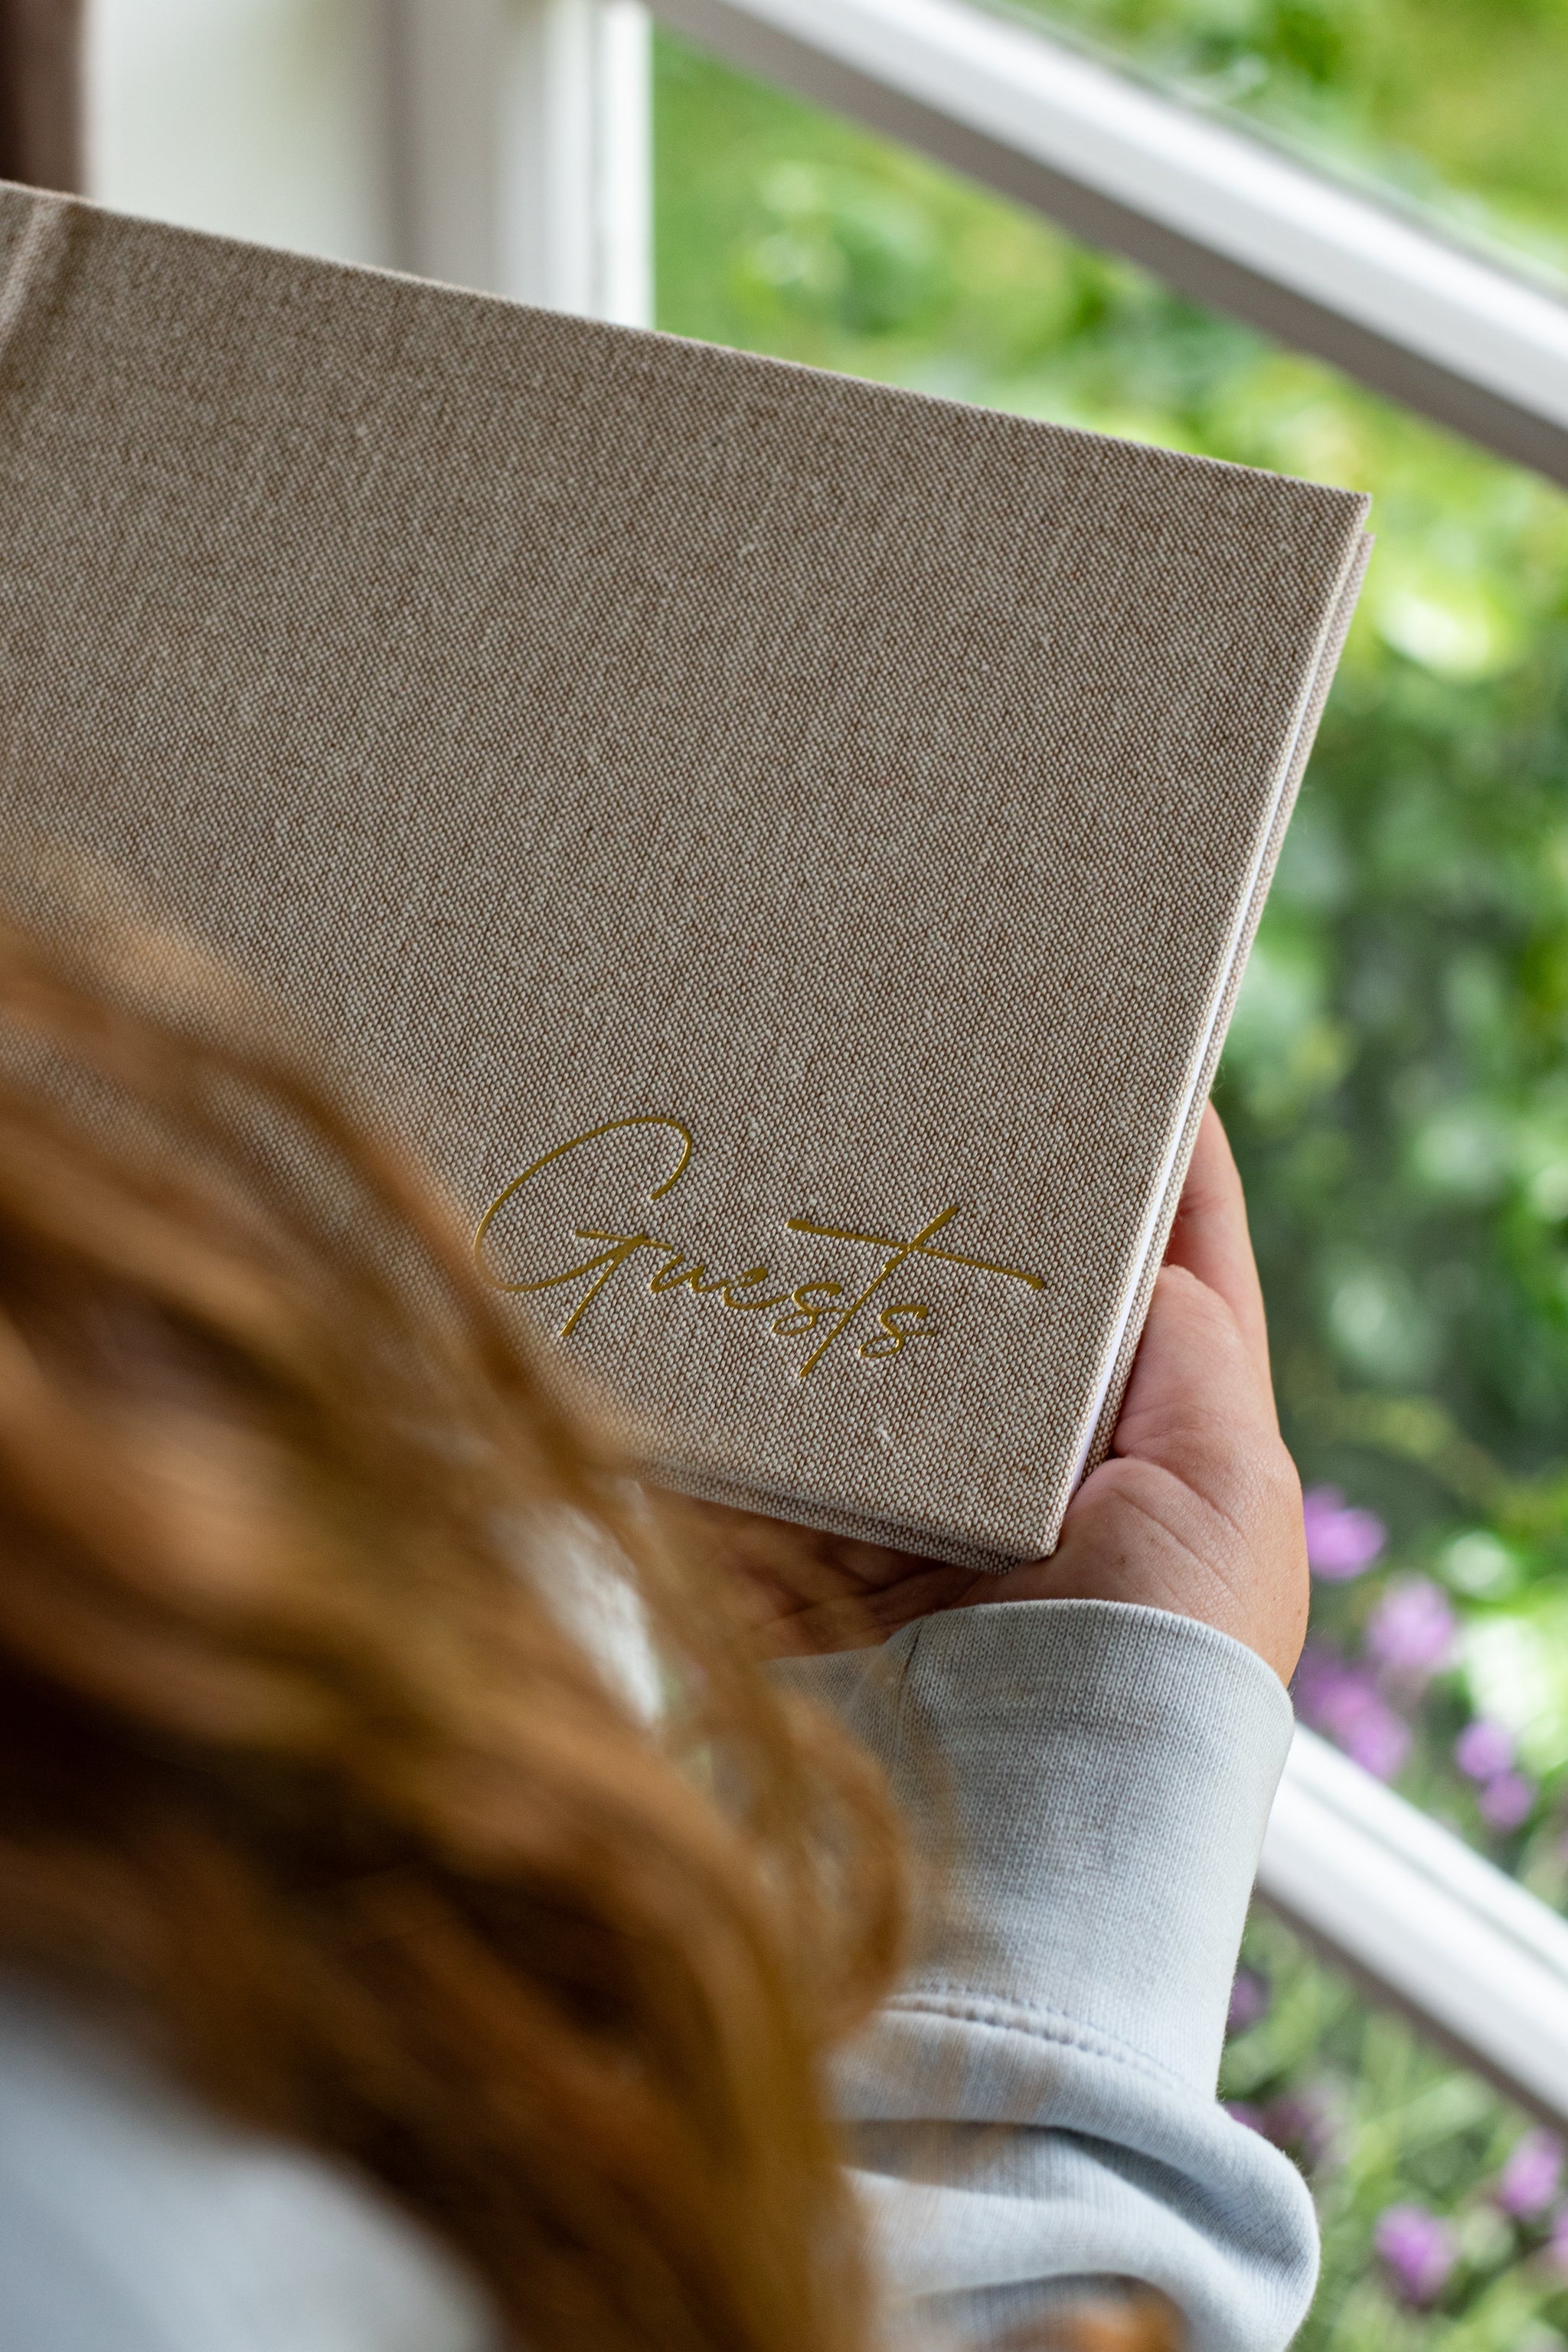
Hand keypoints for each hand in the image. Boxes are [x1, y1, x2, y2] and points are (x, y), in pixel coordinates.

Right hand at [693, 1106, 1307, 1683]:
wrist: (1032, 1821)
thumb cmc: (1164, 1663)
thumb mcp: (1231, 1484)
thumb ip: (1192, 1348)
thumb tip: (1149, 1249)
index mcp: (1159, 1446)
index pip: (1173, 1272)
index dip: (1159, 1166)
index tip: (1124, 1059)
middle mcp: (1039, 1471)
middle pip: (998, 1302)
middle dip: (958, 1211)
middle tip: (913, 1094)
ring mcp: (919, 1510)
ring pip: (870, 1357)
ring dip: (829, 1285)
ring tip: (782, 1170)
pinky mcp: (813, 1556)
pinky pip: (756, 1443)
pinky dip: (724, 1387)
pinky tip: (688, 1300)